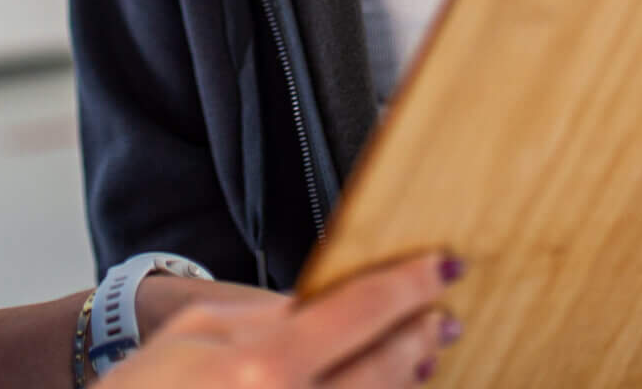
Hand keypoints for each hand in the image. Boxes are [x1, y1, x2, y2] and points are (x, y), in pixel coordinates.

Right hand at [109, 252, 461, 387]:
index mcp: (263, 367)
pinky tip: (384, 387)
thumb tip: (320, 307)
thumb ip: (266, 318)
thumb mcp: (194, 334)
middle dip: (419, 341)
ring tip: (422, 360)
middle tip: (447, 321)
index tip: (445, 266)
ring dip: (406, 382)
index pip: (359, 312)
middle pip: (384, 370)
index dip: (409, 286)